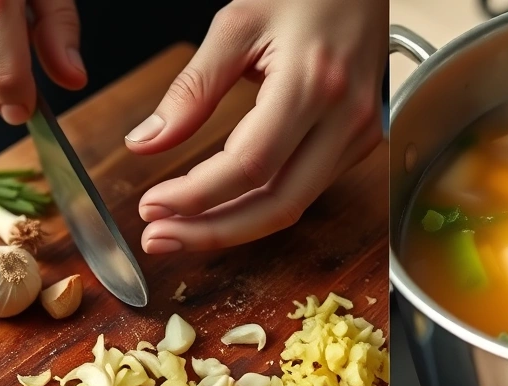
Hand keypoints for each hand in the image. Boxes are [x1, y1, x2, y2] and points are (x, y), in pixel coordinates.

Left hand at [126, 0, 386, 253]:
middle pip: (278, 204)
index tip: (151, 205)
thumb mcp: (236, 25)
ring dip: (235, 224)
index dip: (197, 195)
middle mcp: (346, 119)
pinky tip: (223, 205)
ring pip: (295, 205)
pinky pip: (308, 188)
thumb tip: (146, 143)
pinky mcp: (361, 141)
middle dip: (214, 231)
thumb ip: (192, 89)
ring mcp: (360, 135)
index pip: (250, 165)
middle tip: (160, 238)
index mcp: (314, 84)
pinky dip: (262, 204)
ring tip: (182, 228)